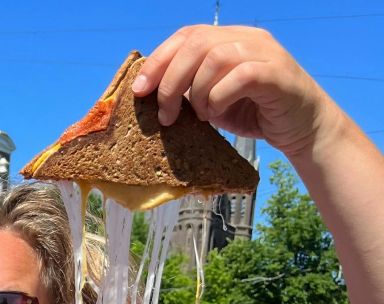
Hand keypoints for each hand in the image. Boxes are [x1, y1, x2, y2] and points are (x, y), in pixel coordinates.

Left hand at [133, 25, 336, 159]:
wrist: (303, 130)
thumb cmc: (254, 114)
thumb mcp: (212, 99)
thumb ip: (188, 88)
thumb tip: (149, 93)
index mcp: (230, 39)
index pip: (187, 35)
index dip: (158, 60)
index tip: (139, 90)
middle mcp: (248, 39)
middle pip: (196, 43)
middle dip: (170, 80)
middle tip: (165, 113)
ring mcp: (265, 53)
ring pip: (215, 57)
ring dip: (196, 92)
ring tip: (199, 116)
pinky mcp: (277, 73)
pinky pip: (240, 76)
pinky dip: (219, 97)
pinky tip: (216, 113)